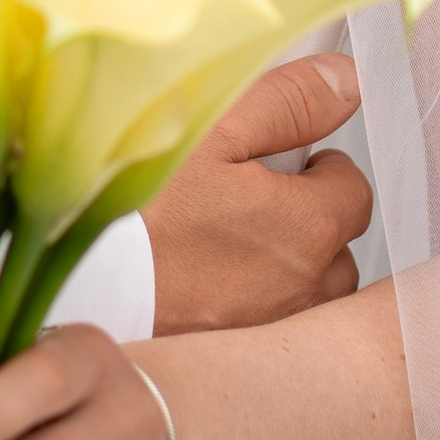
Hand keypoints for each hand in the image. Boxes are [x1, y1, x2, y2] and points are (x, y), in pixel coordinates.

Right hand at [144, 54, 369, 331]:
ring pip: (310, 293)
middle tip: (249, 201)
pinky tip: (212, 282)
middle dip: (309, 221)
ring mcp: (273, 330)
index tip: (283, 164)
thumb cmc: (141, 207)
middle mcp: (304, 290)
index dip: (320, 169)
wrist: (85, 284)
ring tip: (230, 243)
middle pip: (337, 247)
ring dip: (288, 267)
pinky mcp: (240, 358)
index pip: (354, 190)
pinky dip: (259, 303)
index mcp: (306, 228)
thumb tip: (347, 81)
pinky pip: (275, 325)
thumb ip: (289, 103)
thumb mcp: (213, 132)